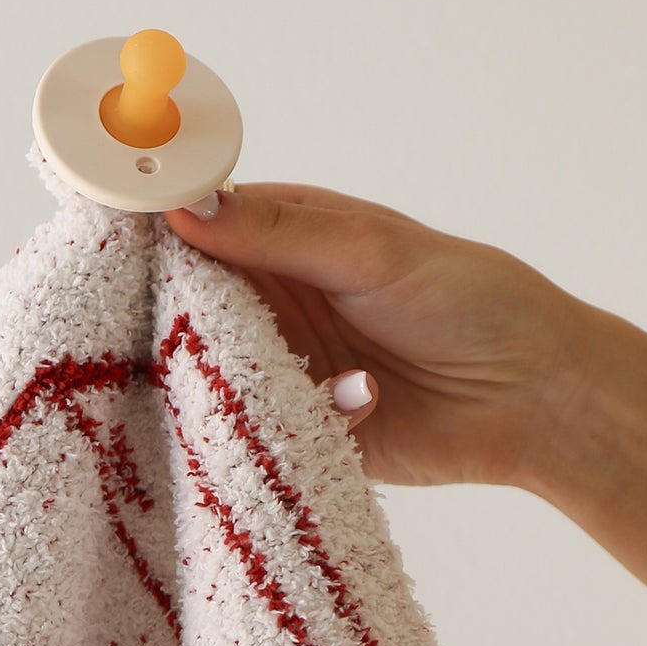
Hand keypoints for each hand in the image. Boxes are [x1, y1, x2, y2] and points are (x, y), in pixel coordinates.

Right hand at [163, 184, 586, 493]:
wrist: (537, 399)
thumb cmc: (473, 302)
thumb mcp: (373, 251)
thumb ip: (279, 233)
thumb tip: (183, 208)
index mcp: (285, 241)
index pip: (192, 230)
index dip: (151, 236)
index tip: (109, 249)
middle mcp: (276, 306)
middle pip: (187, 312)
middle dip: (172, 324)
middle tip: (168, 329)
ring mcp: (286, 373)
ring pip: (217, 382)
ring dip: (234, 384)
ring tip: (271, 372)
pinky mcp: (306, 435)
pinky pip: (264, 437)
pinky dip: (288, 425)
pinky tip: (355, 402)